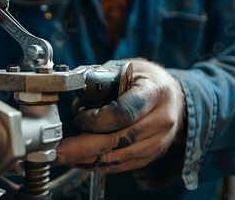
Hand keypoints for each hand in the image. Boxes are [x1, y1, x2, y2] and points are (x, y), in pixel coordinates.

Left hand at [53, 59, 185, 173]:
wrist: (176, 97)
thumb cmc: (148, 80)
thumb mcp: (127, 68)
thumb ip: (101, 82)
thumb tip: (77, 104)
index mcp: (155, 93)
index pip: (125, 113)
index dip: (98, 120)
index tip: (80, 118)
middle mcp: (160, 121)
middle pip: (118, 141)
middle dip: (83, 148)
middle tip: (58, 151)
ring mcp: (157, 142)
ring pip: (118, 157)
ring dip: (87, 159)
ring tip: (64, 156)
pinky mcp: (151, 155)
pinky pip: (122, 165)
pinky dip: (99, 164)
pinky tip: (80, 161)